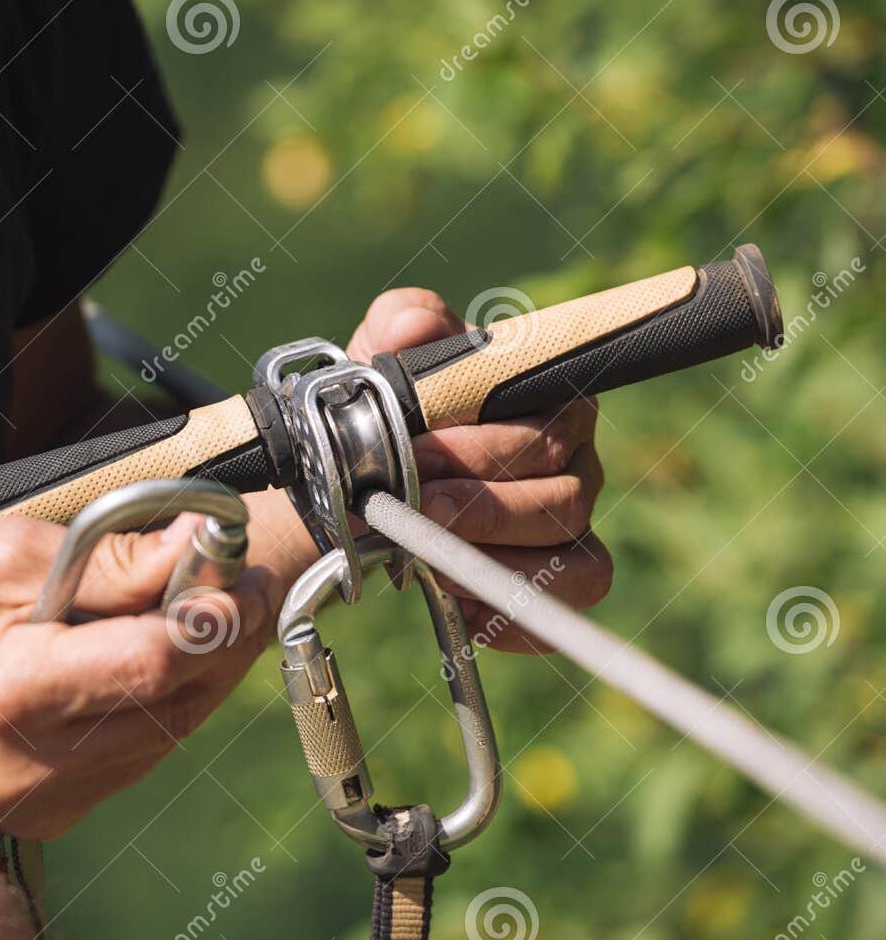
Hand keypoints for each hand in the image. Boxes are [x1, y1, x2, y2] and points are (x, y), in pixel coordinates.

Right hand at [0, 518, 282, 838]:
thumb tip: (193, 547)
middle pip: (177, 704)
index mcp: (12, 694)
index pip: (150, 664)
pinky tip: (163, 659)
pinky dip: (164, 705)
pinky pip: (141, 755)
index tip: (243, 572)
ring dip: (204, 673)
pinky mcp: (53, 813)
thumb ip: (105, 559)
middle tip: (249, 583)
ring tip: (212, 611)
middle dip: (226, 639)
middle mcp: (36, 765)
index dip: (211, 617)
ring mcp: (46, 801)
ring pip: (171, 734)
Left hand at [346, 288, 612, 652]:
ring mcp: (572, 524)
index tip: (417, 457)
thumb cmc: (392, 410)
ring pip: (572, 554)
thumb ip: (400, 323)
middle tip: (410, 511)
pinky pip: (563, 609)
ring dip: (494, 562)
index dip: (486, 449)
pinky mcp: (557, 580)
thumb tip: (414, 328)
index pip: (548, 425)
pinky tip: (455, 602)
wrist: (362, 479)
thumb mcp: (382, 355)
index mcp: (551, 398)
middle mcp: (577, 459)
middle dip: (478, 508)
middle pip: (563, 494)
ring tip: (425, 555)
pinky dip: (512, 616)